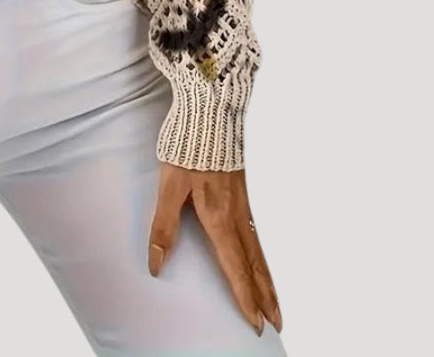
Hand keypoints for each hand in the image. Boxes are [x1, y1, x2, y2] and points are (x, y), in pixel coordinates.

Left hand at [147, 162, 281, 335]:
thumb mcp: (169, 185)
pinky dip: (262, 254)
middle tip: (277, 323)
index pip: (235, 267)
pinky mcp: (242, 189)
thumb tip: (156, 263)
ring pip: (259, 248)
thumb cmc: (187, 146)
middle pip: (255, 264)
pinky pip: (256, 231)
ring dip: (267, 278)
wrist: (209, 111)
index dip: (245, 297)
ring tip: (274, 300)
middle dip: (266, 296)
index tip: (256, 323)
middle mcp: (236, 214)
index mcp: (218, 217)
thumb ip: (164, 225)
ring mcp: (242, 202)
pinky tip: (259, 256)